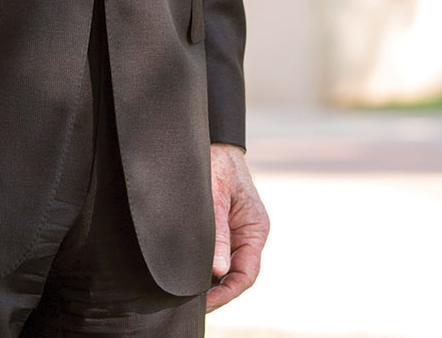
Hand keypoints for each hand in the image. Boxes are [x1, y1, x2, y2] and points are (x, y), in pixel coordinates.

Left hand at [205, 142, 268, 312]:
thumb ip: (218, 232)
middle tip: (190, 303)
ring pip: (225, 266)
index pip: (247, 273)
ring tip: (185, 291)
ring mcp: (236, 230)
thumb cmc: (214, 160)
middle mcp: (248, 233)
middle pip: (236, 274)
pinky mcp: (222, 226)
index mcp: (255, 227)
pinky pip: (216, 252)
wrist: (211, 138)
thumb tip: (218, 270)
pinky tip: (188, 271)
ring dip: (209, 279)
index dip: (227, 293)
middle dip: (216, 291)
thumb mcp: (213, 194)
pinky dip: (204, 265)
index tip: (205, 302)